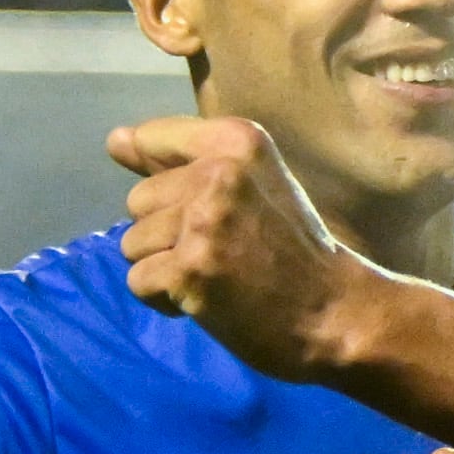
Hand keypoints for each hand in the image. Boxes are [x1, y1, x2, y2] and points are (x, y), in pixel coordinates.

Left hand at [111, 113, 371, 382]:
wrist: (338, 313)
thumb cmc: (295, 251)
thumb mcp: (253, 184)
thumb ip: (182, 161)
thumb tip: (114, 141)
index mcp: (237, 141)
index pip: (152, 139)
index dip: (169, 186)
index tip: (212, 211)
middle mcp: (218, 172)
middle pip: (138, 200)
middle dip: (167, 233)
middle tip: (223, 252)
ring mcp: (203, 222)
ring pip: (132, 243)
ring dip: (165, 268)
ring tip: (216, 277)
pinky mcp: (190, 270)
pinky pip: (139, 282)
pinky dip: (165, 300)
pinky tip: (207, 300)